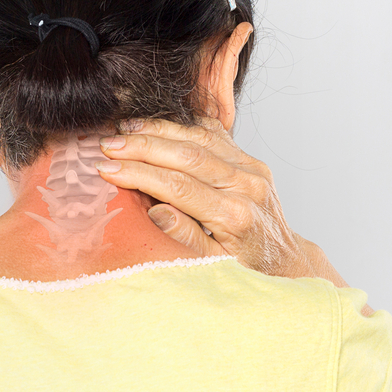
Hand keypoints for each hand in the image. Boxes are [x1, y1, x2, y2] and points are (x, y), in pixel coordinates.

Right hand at [96, 116, 319, 278]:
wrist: (283, 258)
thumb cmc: (244, 266)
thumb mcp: (212, 265)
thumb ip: (185, 238)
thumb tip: (156, 212)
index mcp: (234, 216)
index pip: (178, 186)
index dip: (139, 174)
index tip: (108, 168)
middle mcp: (246, 186)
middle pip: (187, 156)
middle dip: (142, 147)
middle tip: (108, 145)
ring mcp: (251, 169)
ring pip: (199, 138)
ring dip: (158, 131)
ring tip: (124, 129)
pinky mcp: (250, 160)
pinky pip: (214, 134)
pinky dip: (183, 127)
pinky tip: (156, 125)